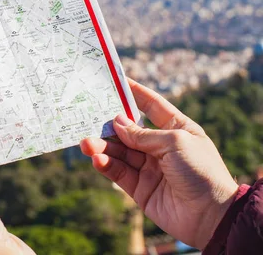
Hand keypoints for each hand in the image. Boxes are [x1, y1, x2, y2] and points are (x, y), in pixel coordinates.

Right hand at [80, 79, 238, 248]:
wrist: (210, 216)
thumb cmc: (201, 171)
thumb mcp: (174, 143)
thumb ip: (142, 134)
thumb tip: (117, 122)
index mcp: (176, 129)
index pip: (152, 106)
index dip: (134, 93)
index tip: (115, 81)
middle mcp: (160, 146)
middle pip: (128, 130)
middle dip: (109, 124)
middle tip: (88, 116)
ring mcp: (148, 167)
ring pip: (119, 152)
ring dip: (102, 146)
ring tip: (86, 142)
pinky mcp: (139, 187)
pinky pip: (118, 172)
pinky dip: (105, 165)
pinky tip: (96, 159)